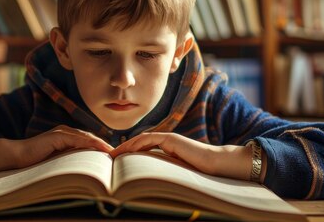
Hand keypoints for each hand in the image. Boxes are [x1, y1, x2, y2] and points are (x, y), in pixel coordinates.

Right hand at [0, 125, 112, 175]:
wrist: (17, 157)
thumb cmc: (35, 162)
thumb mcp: (58, 162)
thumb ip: (70, 161)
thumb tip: (88, 172)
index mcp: (67, 137)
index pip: (89, 142)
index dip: (102, 148)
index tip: (114, 158)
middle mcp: (66, 132)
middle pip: (91, 139)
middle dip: (105, 147)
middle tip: (119, 156)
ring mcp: (61, 132)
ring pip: (86, 138)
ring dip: (101, 145)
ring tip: (113, 154)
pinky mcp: (57, 136)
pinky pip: (77, 139)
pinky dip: (90, 144)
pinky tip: (100, 149)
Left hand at [110, 132, 251, 179]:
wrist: (214, 164)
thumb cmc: (199, 172)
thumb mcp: (175, 173)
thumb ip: (162, 173)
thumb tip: (147, 186)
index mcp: (166, 149)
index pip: (142, 150)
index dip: (128, 154)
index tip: (116, 163)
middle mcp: (165, 142)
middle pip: (138, 143)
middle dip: (123, 149)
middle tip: (109, 158)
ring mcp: (167, 138)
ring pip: (141, 140)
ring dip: (126, 146)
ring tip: (113, 155)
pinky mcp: (170, 138)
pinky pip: (149, 139)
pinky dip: (136, 143)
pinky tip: (126, 150)